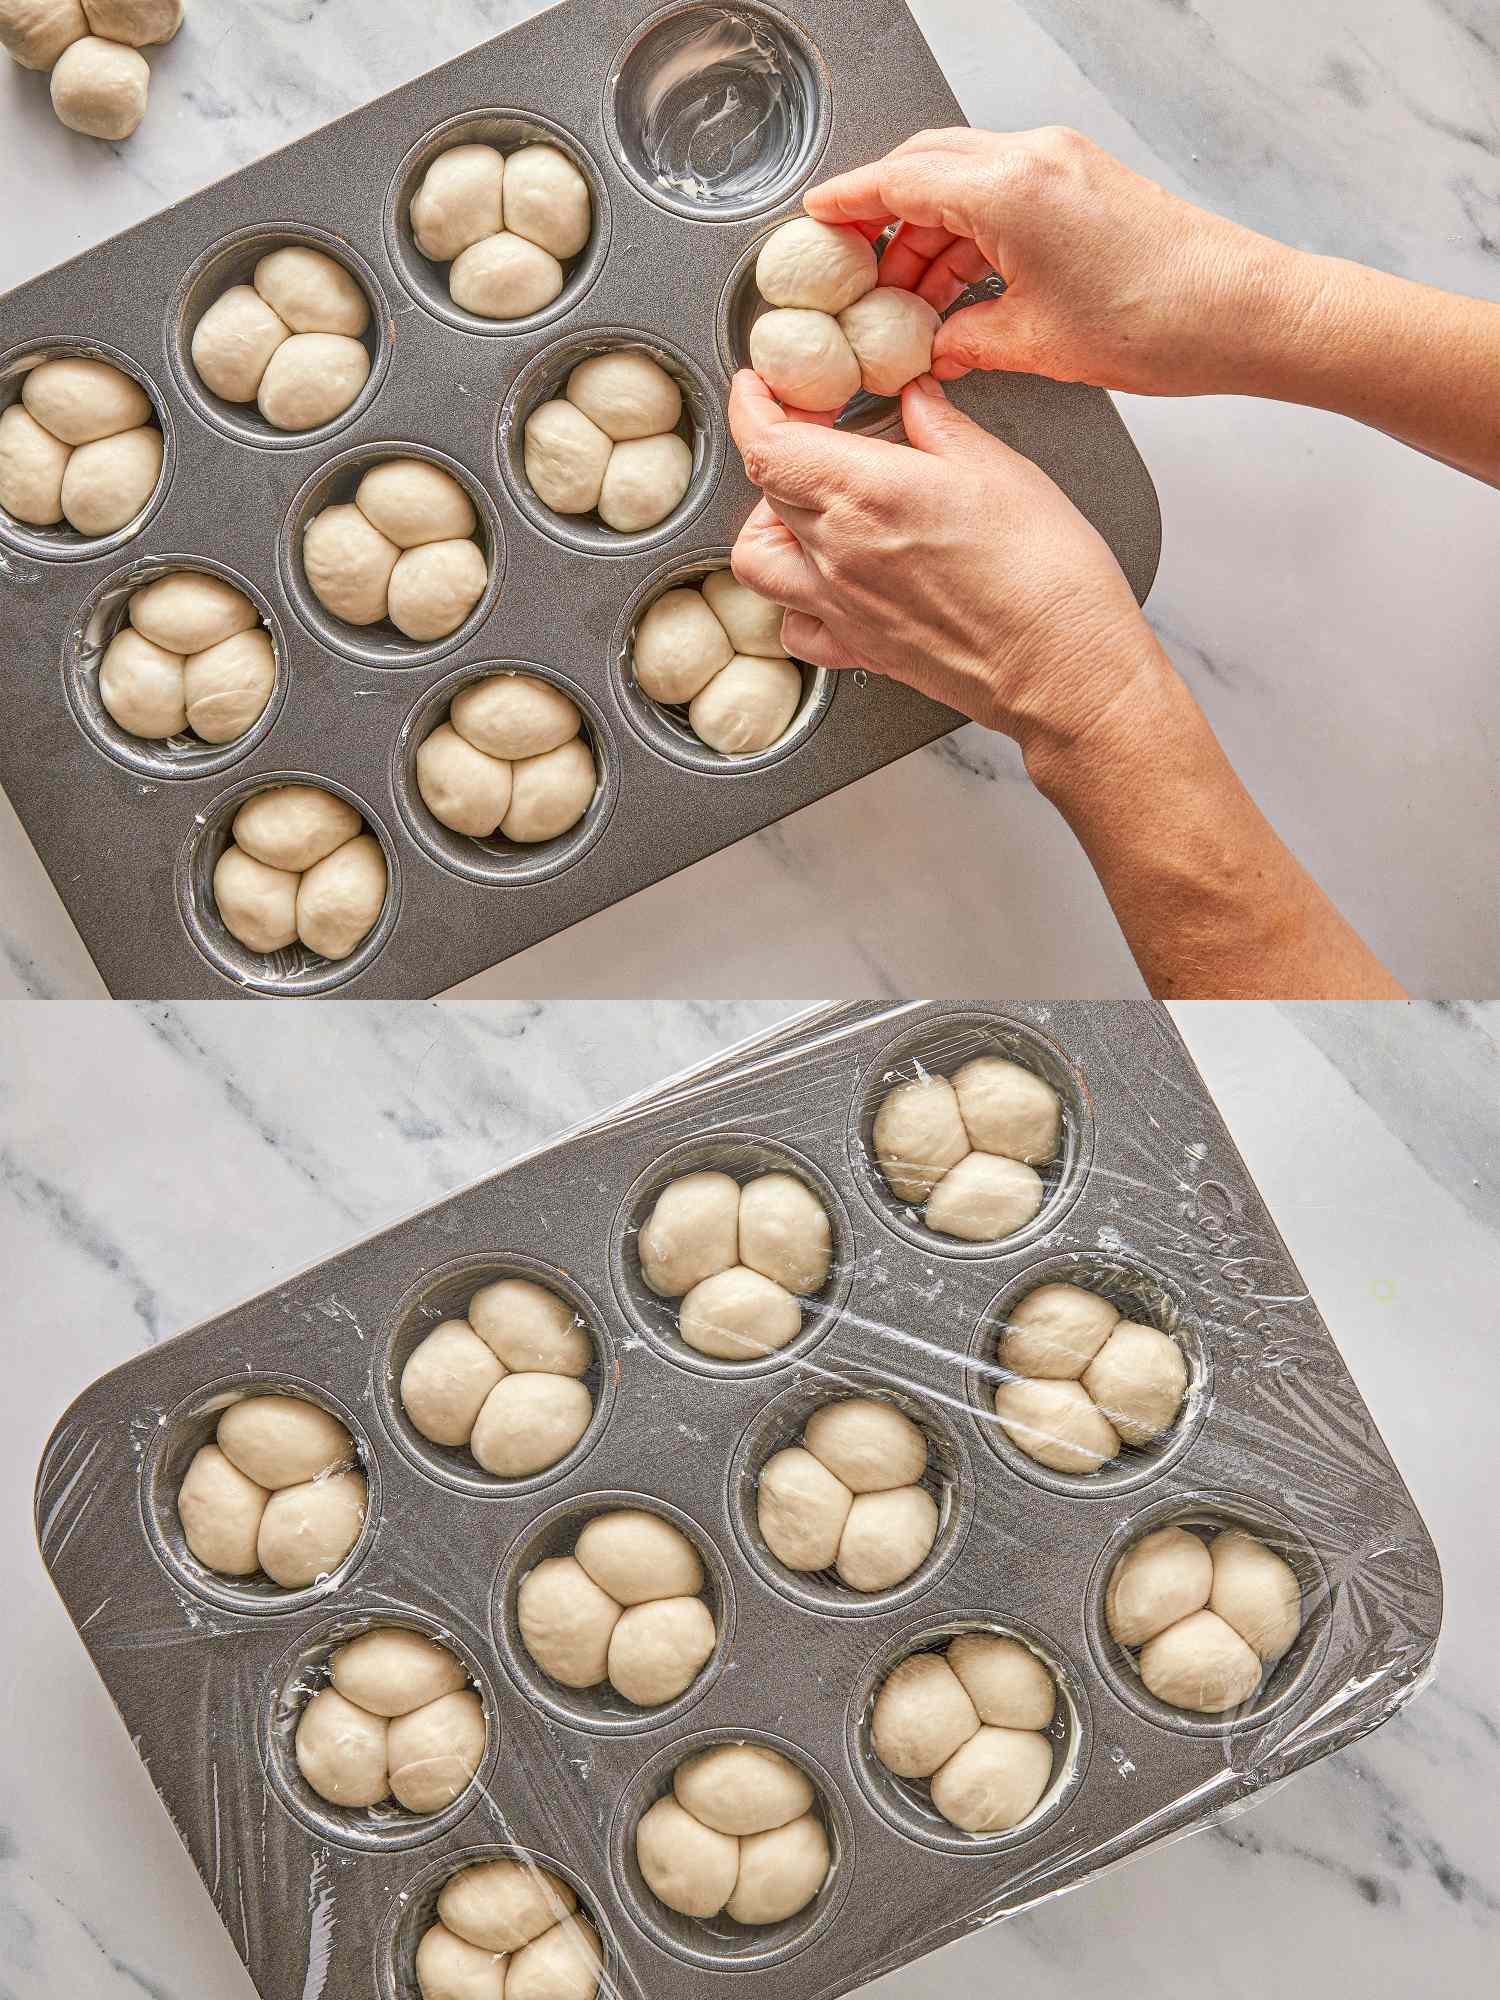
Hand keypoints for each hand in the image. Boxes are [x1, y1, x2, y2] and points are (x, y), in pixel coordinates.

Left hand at [728, 368, 1169, 770]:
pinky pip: (794, 625)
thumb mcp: (998, 467)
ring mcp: (841, 608)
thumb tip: (915, 397)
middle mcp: (838, 553)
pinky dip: (792, 599)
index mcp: (864, 494)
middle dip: (780, 449)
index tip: (762, 387)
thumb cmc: (1044, 573)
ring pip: (760, 560)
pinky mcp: (859, 650)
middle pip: (765, 490)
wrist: (1062, 668)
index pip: (766, 444)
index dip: (752, 406)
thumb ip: (940, 426)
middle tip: (819, 433)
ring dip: (771, 525)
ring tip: (813, 508)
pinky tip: (828, 580)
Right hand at [807, 126, 1300, 397]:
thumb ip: (965, 339)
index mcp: (1010, 187)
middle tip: (854, 270)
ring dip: (929, 238)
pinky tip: (961, 293)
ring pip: (963, 184)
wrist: (1246, 313)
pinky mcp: (1084, 184)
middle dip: (883, 219)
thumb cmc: (1159, 323)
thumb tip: (935, 348)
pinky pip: (1003, 197)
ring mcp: (1063, 165)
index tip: (814, 222)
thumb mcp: (1034, 343)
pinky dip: (970, 237)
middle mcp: (1034, 159)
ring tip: (911, 306)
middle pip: (926, 168)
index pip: (899, 180)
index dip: (848, 205)